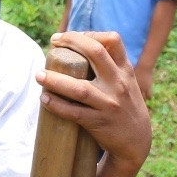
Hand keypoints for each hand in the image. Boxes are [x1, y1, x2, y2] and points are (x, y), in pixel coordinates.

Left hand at [37, 31, 151, 173]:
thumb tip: (77, 47)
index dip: (89, 33)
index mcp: (125, 71)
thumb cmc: (125, 107)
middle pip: (95, 53)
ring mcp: (109, 104)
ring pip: (80, 88)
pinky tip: (44, 99)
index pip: (113, 40)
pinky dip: (57, 105)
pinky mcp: (99, 123)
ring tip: (39, 75)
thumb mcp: (126, 82)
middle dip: (71, 42)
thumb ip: (109, 67)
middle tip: (52, 42)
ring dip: (56, 80)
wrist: (137, 142)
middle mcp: (119, 84)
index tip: (70, 36)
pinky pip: (74, 113)